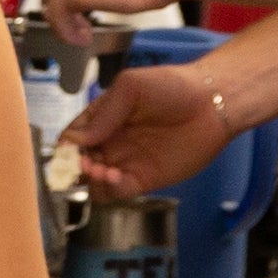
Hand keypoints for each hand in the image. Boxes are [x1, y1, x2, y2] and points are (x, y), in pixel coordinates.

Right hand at [59, 60, 239, 199]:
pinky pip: (118, 191)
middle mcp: (111, 142)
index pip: (73, 137)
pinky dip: (110, 188)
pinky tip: (114, 177)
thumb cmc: (173, 86)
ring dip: (91, 180)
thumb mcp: (131, 86)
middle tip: (81, 164)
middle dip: (74, 167)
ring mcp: (127, 162)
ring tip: (100, 170)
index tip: (65, 151)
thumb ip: (103, 113)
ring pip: (95, 182)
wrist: (212, 102)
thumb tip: (77, 140)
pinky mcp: (145, 179)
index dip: (65, 147)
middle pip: (79, 163)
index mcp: (102, 118)